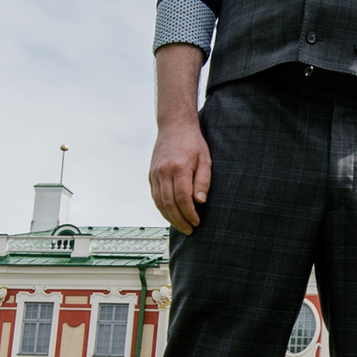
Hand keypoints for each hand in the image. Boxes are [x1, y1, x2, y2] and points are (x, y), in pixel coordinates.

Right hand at [149, 114, 211, 233]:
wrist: (174, 126)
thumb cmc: (193, 143)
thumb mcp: (205, 159)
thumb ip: (203, 181)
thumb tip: (199, 202)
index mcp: (178, 168)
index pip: (182, 198)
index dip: (189, 213)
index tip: (197, 222)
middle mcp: (163, 172)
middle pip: (169, 203)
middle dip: (179, 220)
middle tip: (189, 230)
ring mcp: (154, 173)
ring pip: (159, 202)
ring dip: (170, 218)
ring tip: (181, 227)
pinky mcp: (151, 174)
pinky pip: (154, 196)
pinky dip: (162, 209)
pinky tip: (171, 215)